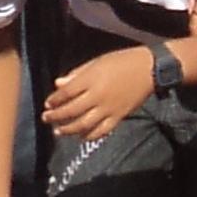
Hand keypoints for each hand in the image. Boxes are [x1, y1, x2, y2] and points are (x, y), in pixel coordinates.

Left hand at [43, 46, 157, 141]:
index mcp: (91, 79)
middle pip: (71, 110)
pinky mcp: (119, 116)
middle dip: (55, 116)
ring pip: (84, 124)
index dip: (54, 100)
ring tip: (59, 131)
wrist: (151, 68)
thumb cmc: (123, 61)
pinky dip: (90, 135)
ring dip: (68, 129)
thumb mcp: (97, 62)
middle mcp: (98, 96)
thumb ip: (77, 74)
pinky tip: (81, 136)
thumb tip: (58, 84)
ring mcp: (109, 108)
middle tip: (46, 118)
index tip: (47, 104)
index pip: (66, 93)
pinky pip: (102, 130)